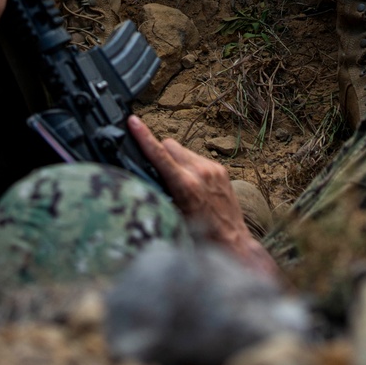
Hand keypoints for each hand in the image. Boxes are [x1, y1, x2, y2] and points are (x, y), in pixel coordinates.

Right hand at [128, 115, 265, 269]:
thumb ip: (159, 196)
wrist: (232, 242)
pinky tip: (191, 185)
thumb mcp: (172, 219)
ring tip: (176, 183)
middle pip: (169, 145)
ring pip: (181, 150)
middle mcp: (200, 173)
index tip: (133, 122)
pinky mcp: (220, 169)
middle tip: (158, 173)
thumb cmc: (200, 238)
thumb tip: (142, 182)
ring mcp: (212, 169)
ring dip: (174, 160)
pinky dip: (188, 166)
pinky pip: (195, 157)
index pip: (159, 154)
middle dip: (159, 153)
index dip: (143, 137)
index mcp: (186, 187)